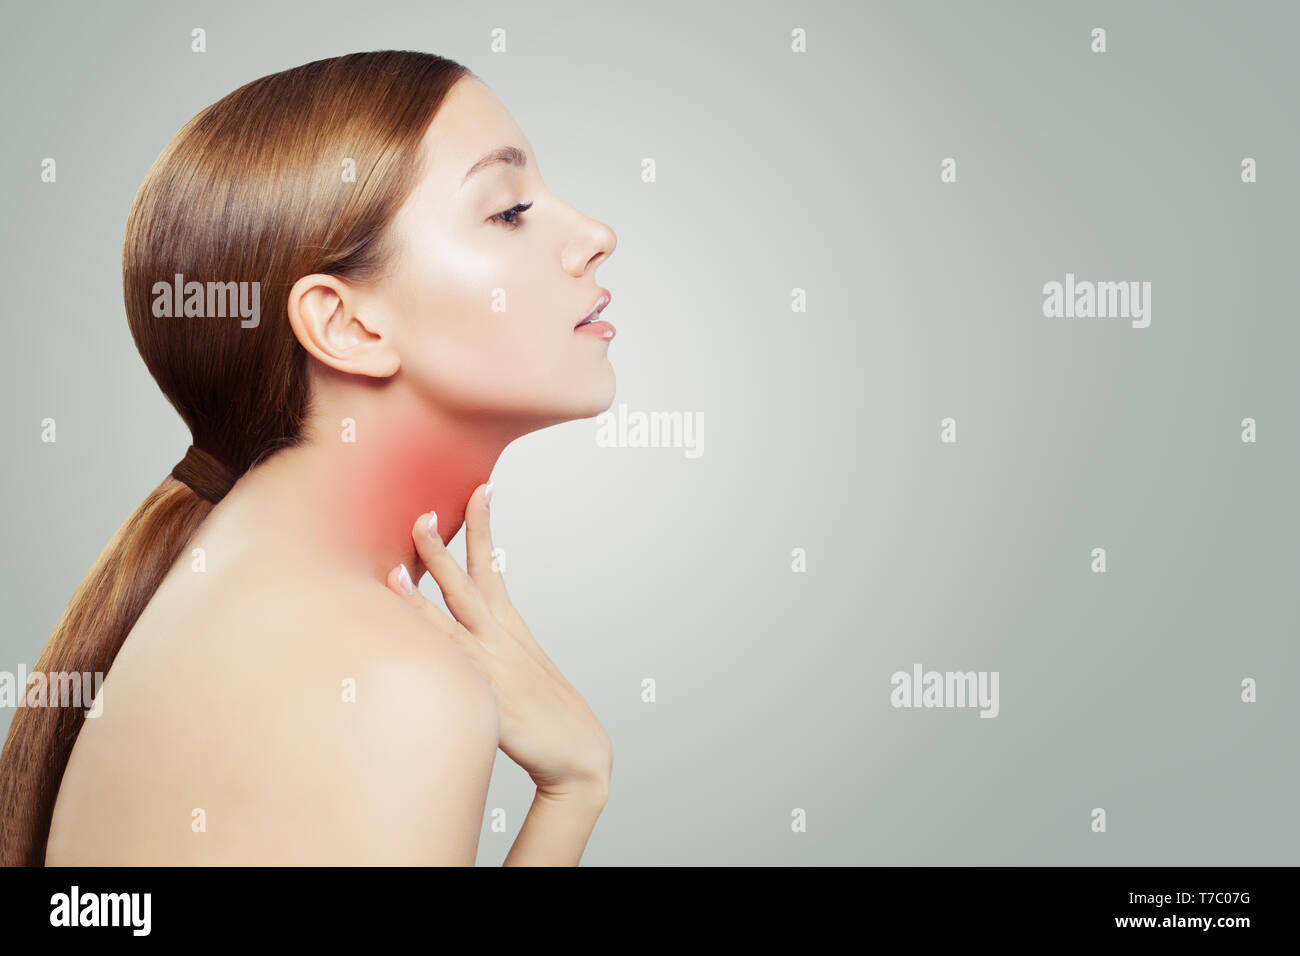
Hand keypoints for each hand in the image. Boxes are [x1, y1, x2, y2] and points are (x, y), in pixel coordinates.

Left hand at [386, 483, 611, 799]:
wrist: (579, 755)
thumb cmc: (547, 715)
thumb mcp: (517, 668)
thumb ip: (488, 647)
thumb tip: (459, 636)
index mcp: (509, 629)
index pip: (490, 566)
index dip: (482, 527)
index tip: (480, 489)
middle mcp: (498, 642)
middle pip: (465, 586)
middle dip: (441, 550)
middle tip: (420, 515)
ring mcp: (491, 671)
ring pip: (448, 628)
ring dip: (419, 602)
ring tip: (393, 575)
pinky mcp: (486, 703)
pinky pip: (449, 679)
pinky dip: (428, 663)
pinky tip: (402, 653)